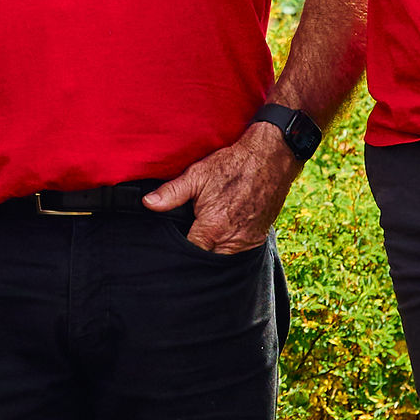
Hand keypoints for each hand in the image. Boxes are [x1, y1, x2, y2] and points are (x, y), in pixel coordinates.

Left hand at [145, 126, 296, 252]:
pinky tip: (223, 237)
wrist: (270, 158)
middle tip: (188, 241)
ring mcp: (247, 241)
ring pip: (224, 260)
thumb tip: (148, 203)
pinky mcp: (259, 238)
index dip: (179, 252)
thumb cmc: (233, 165)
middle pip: (207, 260)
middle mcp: (231, 241)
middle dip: (197, 255)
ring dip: (214, 253)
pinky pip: (240, 253)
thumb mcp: (197, 175)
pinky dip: (230, 249)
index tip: (174, 245)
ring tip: (206, 239)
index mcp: (212, 228)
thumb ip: (171, 193)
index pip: (189, 253)